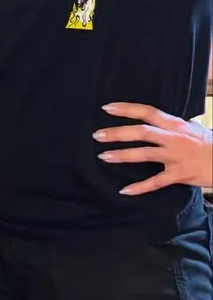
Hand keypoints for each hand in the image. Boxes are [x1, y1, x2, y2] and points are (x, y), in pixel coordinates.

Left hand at [94, 103, 212, 195]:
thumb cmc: (210, 144)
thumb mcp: (192, 129)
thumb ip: (172, 127)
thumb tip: (155, 122)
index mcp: (176, 125)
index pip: (148, 112)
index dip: (127, 109)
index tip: (107, 108)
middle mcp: (174, 138)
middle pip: (141, 132)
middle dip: (117, 133)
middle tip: (97, 135)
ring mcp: (176, 156)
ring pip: (145, 154)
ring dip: (122, 155)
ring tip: (103, 156)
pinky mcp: (180, 174)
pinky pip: (156, 181)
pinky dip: (140, 187)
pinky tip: (124, 191)